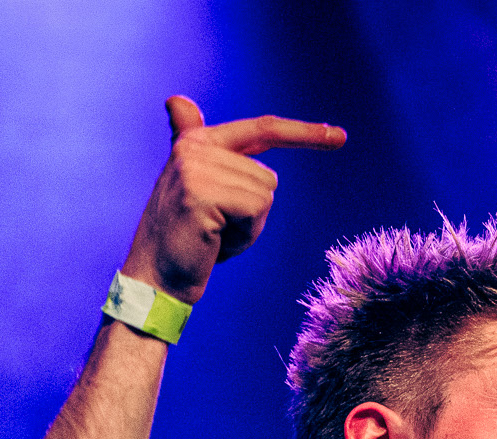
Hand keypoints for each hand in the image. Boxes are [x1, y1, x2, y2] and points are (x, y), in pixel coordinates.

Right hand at [123, 96, 345, 304]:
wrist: (156, 279)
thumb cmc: (186, 241)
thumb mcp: (198, 187)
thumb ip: (205, 150)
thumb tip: (177, 99)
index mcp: (195, 142)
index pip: (262, 129)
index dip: (304, 133)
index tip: (340, 137)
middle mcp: (193, 147)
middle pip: (268, 177)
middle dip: (252, 214)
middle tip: (215, 230)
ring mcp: (195, 168)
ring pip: (264, 195)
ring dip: (247, 227)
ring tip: (212, 236)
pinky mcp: (201, 193)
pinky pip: (256, 210)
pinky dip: (244, 236)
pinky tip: (214, 242)